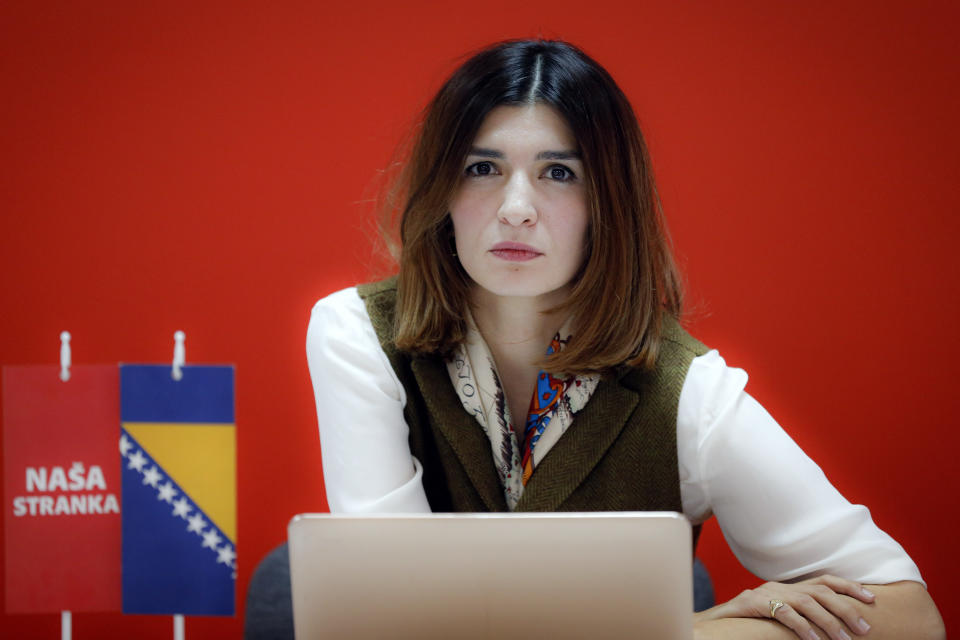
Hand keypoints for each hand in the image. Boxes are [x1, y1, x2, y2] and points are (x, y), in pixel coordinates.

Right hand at [696, 575, 875, 639]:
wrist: (713, 624)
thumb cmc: (748, 623)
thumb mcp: (778, 614)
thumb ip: (799, 614)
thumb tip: (828, 627)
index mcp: (789, 586)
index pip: (825, 580)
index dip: (849, 586)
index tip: (873, 598)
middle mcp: (781, 586)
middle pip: (821, 590)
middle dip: (847, 608)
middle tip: (864, 629)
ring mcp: (767, 593)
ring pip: (807, 602)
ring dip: (829, 622)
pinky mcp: (754, 603)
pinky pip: (783, 613)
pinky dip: (801, 627)